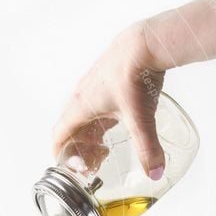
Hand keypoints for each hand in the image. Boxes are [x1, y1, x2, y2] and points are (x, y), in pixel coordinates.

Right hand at [52, 23, 165, 180]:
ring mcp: (92, 85)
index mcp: (81, 106)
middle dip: (77, 148)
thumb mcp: (141, 118)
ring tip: (105, 146)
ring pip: (82, 115)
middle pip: (70, 128)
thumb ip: (148, 148)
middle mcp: (82, 95)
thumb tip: (156, 173)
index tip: (66, 167)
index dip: (59, 153)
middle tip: (91, 162)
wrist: (147, 43)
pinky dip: (99, 119)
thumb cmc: (136, 75)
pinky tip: (116, 123)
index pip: (59, 135)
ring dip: (88, 133)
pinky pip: (94, 103)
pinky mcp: (105, 78)